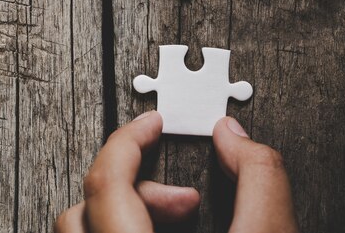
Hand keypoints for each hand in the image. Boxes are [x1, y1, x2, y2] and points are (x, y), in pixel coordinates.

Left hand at [54, 111, 298, 232]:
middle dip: (139, 187)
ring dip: (129, 211)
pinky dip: (122, 229)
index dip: (128, 140)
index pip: (106, 183)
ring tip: (180, 221)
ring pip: (83, 229)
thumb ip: (260, 180)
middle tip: (187, 200)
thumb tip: (233, 134)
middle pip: (85, 208)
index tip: (152, 122)